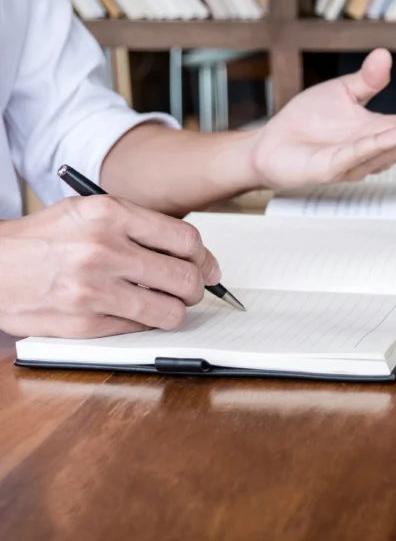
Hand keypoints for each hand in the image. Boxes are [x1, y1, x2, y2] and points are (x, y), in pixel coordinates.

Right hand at [0, 197, 219, 337]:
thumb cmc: (45, 240)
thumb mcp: (89, 212)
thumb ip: (141, 227)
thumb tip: (198, 257)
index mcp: (108, 214)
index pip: (186, 239)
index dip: (204, 258)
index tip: (206, 267)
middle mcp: (103, 249)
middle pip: (185, 277)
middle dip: (196, 288)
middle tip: (189, 290)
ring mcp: (94, 289)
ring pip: (171, 311)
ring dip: (176, 310)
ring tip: (164, 303)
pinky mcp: (86, 323)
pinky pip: (140, 328)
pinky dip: (144, 323)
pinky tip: (131, 311)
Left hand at [249, 49, 395, 189]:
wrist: (271, 144)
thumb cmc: (307, 124)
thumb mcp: (342, 93)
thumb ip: (367, 80)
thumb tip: (384, 55)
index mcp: (378, 131)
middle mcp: (372, 150)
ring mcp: (355, 162)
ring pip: (391, 150)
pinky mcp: (333, 168)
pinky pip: (360, 155)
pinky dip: (380, 144)